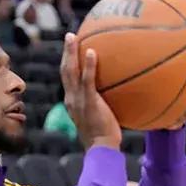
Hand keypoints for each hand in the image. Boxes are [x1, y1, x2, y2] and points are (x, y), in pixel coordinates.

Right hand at [60, 33, 121, 150]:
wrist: (102, 149)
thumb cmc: (106, 137)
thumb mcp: (101, 117)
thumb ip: (104, 105)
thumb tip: (120, 93)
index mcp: (72, 101)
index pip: (68, 79)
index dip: (68, 63)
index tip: (72, 49)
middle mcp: (71, 99)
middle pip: (65, 71)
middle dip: (66, 52)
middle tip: (70, 36)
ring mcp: (77, 101)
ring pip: (70, 72)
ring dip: (71, 53)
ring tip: (74, 37)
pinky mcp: (88, 103)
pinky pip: (87, 81)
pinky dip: (88, 66)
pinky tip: (92, 52)